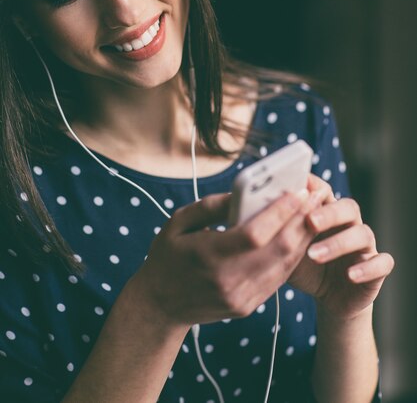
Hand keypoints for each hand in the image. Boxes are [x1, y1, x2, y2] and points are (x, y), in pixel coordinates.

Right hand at [132, 187, 327, 326]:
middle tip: (316, 195)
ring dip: (304, 236)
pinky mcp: (248, 306)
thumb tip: (242, 194)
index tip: (298, 191)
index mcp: (209, 256)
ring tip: (314, 211)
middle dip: (302, 219)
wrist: (160, 306)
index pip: (255, 234)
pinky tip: (300, 236)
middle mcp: (229, 281)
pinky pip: (279, 278)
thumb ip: (209, 206)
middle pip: (278, 249)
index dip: (281, 212)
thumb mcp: (177, 223)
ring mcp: (241, 297)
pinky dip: (292, 255)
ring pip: (284, 265)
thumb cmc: (166, 257)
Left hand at [288, 175, 394, 318]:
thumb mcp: (286, 248)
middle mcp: (349, 224)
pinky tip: (350, 275)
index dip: (314, 188)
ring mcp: (365, 245)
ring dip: (339, 243)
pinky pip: (381, 263)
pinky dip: (367, 268)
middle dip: (329, 213)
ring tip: (314, 255)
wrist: (330, 298)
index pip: (325, 191)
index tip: (299, 187)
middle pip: (348, 207)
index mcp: (326, 213)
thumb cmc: (305, 267)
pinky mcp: (377, 268)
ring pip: (363, 234)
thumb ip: (277, 231)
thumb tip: (251, 214)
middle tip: (309, 221)